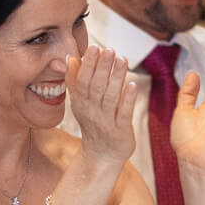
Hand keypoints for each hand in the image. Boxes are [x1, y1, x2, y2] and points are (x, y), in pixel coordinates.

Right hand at [67, 45, 136, 165]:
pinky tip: (133, 84)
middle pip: (96, 86)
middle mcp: (92, 111)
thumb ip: (75, 81)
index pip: (83, 81)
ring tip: (122, 60)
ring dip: (116, 78)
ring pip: (110, 97)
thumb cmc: (93, 123)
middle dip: (103, 67)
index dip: (88, 64)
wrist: (101, 156)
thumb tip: (71, 58)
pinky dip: (128, 99)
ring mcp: (106, 121)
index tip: (94, 48)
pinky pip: (123, 113)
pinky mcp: (120, 130)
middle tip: (109, 49)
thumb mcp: (80, 103)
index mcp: (81, 102)